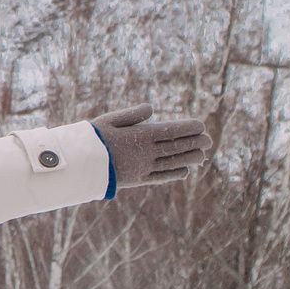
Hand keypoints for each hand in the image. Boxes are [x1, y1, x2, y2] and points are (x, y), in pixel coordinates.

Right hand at [89, 104, 207, 189]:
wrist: (80, 166)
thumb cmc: (93, 139)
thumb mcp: (109, 120)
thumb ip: (132, 115)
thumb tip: (150, 109)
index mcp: (140, 136)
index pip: (171, 131)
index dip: (188, 129)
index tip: (201, 126)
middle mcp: (146, 153)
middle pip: (176, 147)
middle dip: (194, 143)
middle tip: (209, 140)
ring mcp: (143, 167)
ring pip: (172, 163)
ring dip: (189, 159)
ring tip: (203, 156)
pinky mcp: (138, 180)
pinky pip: (161, 177)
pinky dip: (174, 174)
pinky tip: (185, 171)